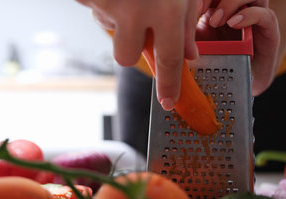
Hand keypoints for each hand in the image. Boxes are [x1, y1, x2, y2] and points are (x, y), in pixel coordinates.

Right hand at [76, 0, 199, 109]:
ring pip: (110, 33)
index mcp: (167, 9)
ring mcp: (110, 4)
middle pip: (126, 57)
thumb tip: (189, 55)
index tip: (169, 102)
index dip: (169, 84)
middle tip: (136, 21)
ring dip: (117, 21)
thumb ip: (188, 20)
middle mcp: (137, 10)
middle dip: (130, 48)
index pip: (169, 60)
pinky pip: (96, 12)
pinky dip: (104, 4)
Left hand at [198, 0, 279, 95]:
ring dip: (230, 2)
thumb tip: (174, 29)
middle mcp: (240, 6)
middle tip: (200, 10)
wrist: (244, 80)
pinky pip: (264, 14)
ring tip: (216, 21)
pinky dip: (249, 15)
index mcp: (220, 4)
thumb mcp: (199, 44)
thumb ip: (189, 32)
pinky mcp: (269, 30)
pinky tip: (233, 23)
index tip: (193, 7)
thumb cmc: (221, 60)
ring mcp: (256, 14)